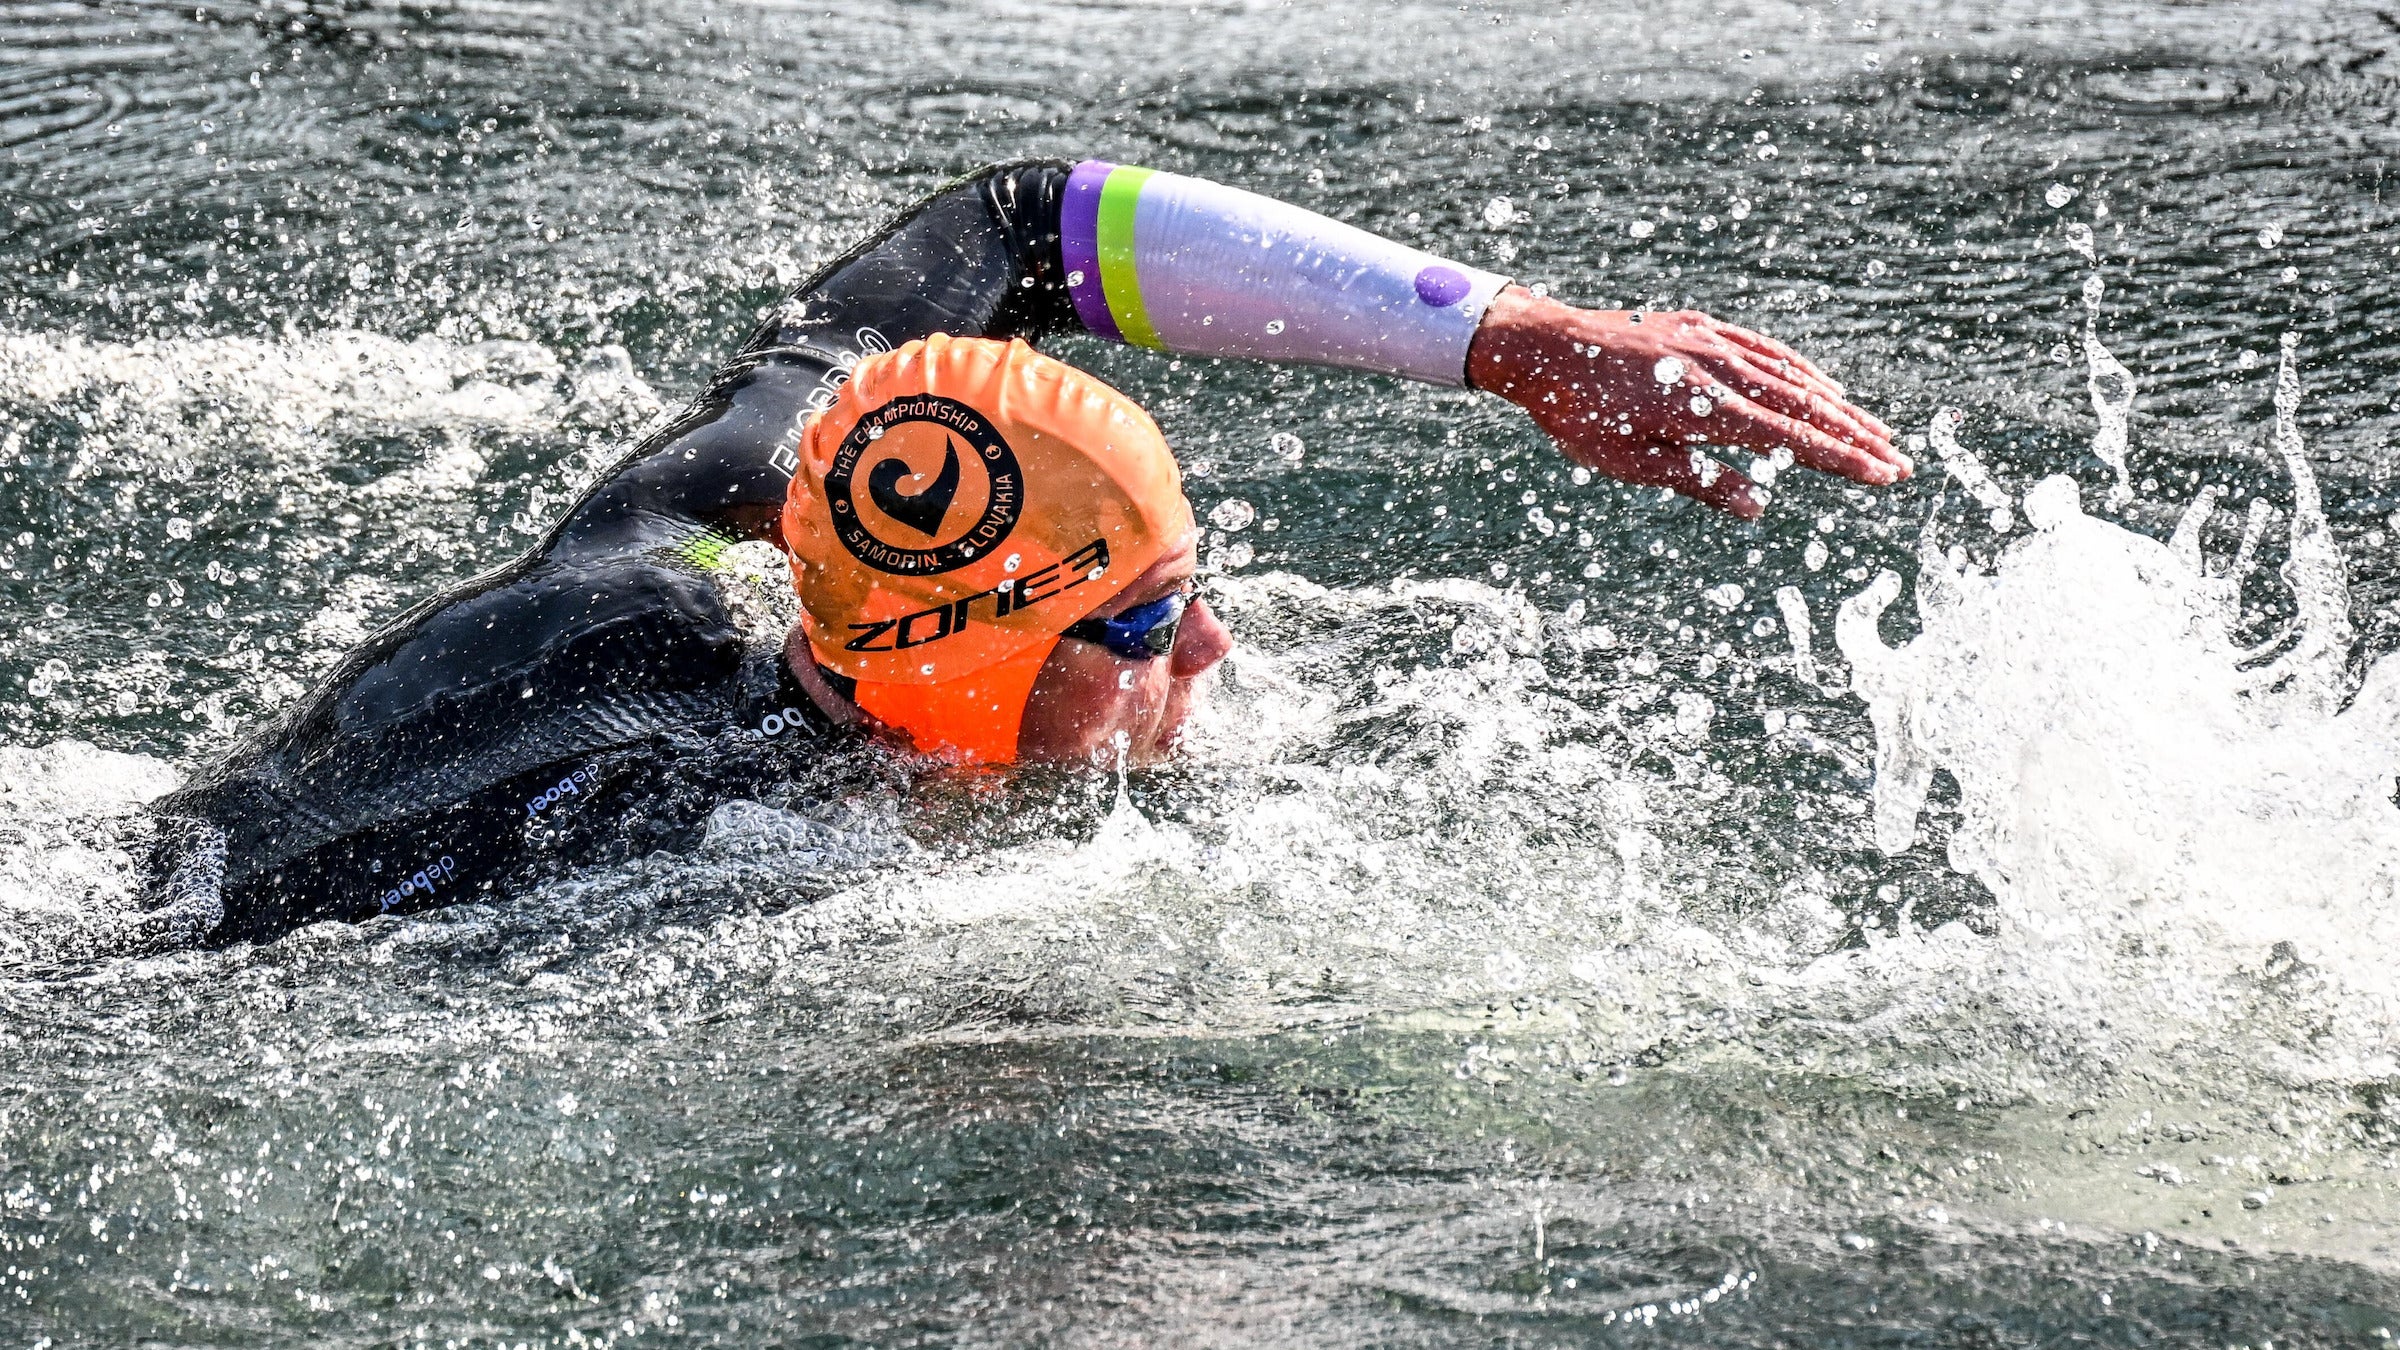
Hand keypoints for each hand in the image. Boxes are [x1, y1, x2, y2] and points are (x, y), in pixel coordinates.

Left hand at [1466, 287, 1907, 519]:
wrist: (1543, 348)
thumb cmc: (1579, 414)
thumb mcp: (1630, 462)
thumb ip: (1698, 480)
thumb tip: (1756, 505)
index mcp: (1704, 408)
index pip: (1792, 440)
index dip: (1843, 459)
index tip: (1883, 476)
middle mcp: (1719, 369)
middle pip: (1806, 405)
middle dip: (1857, 436)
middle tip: (1899, 462)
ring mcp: (1713, 343)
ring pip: (1792, 375)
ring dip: (1838, 405)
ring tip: (1874, 431)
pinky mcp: (1701, 328)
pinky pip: (1764, 349)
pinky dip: (1799, 370)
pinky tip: (1821, 386)